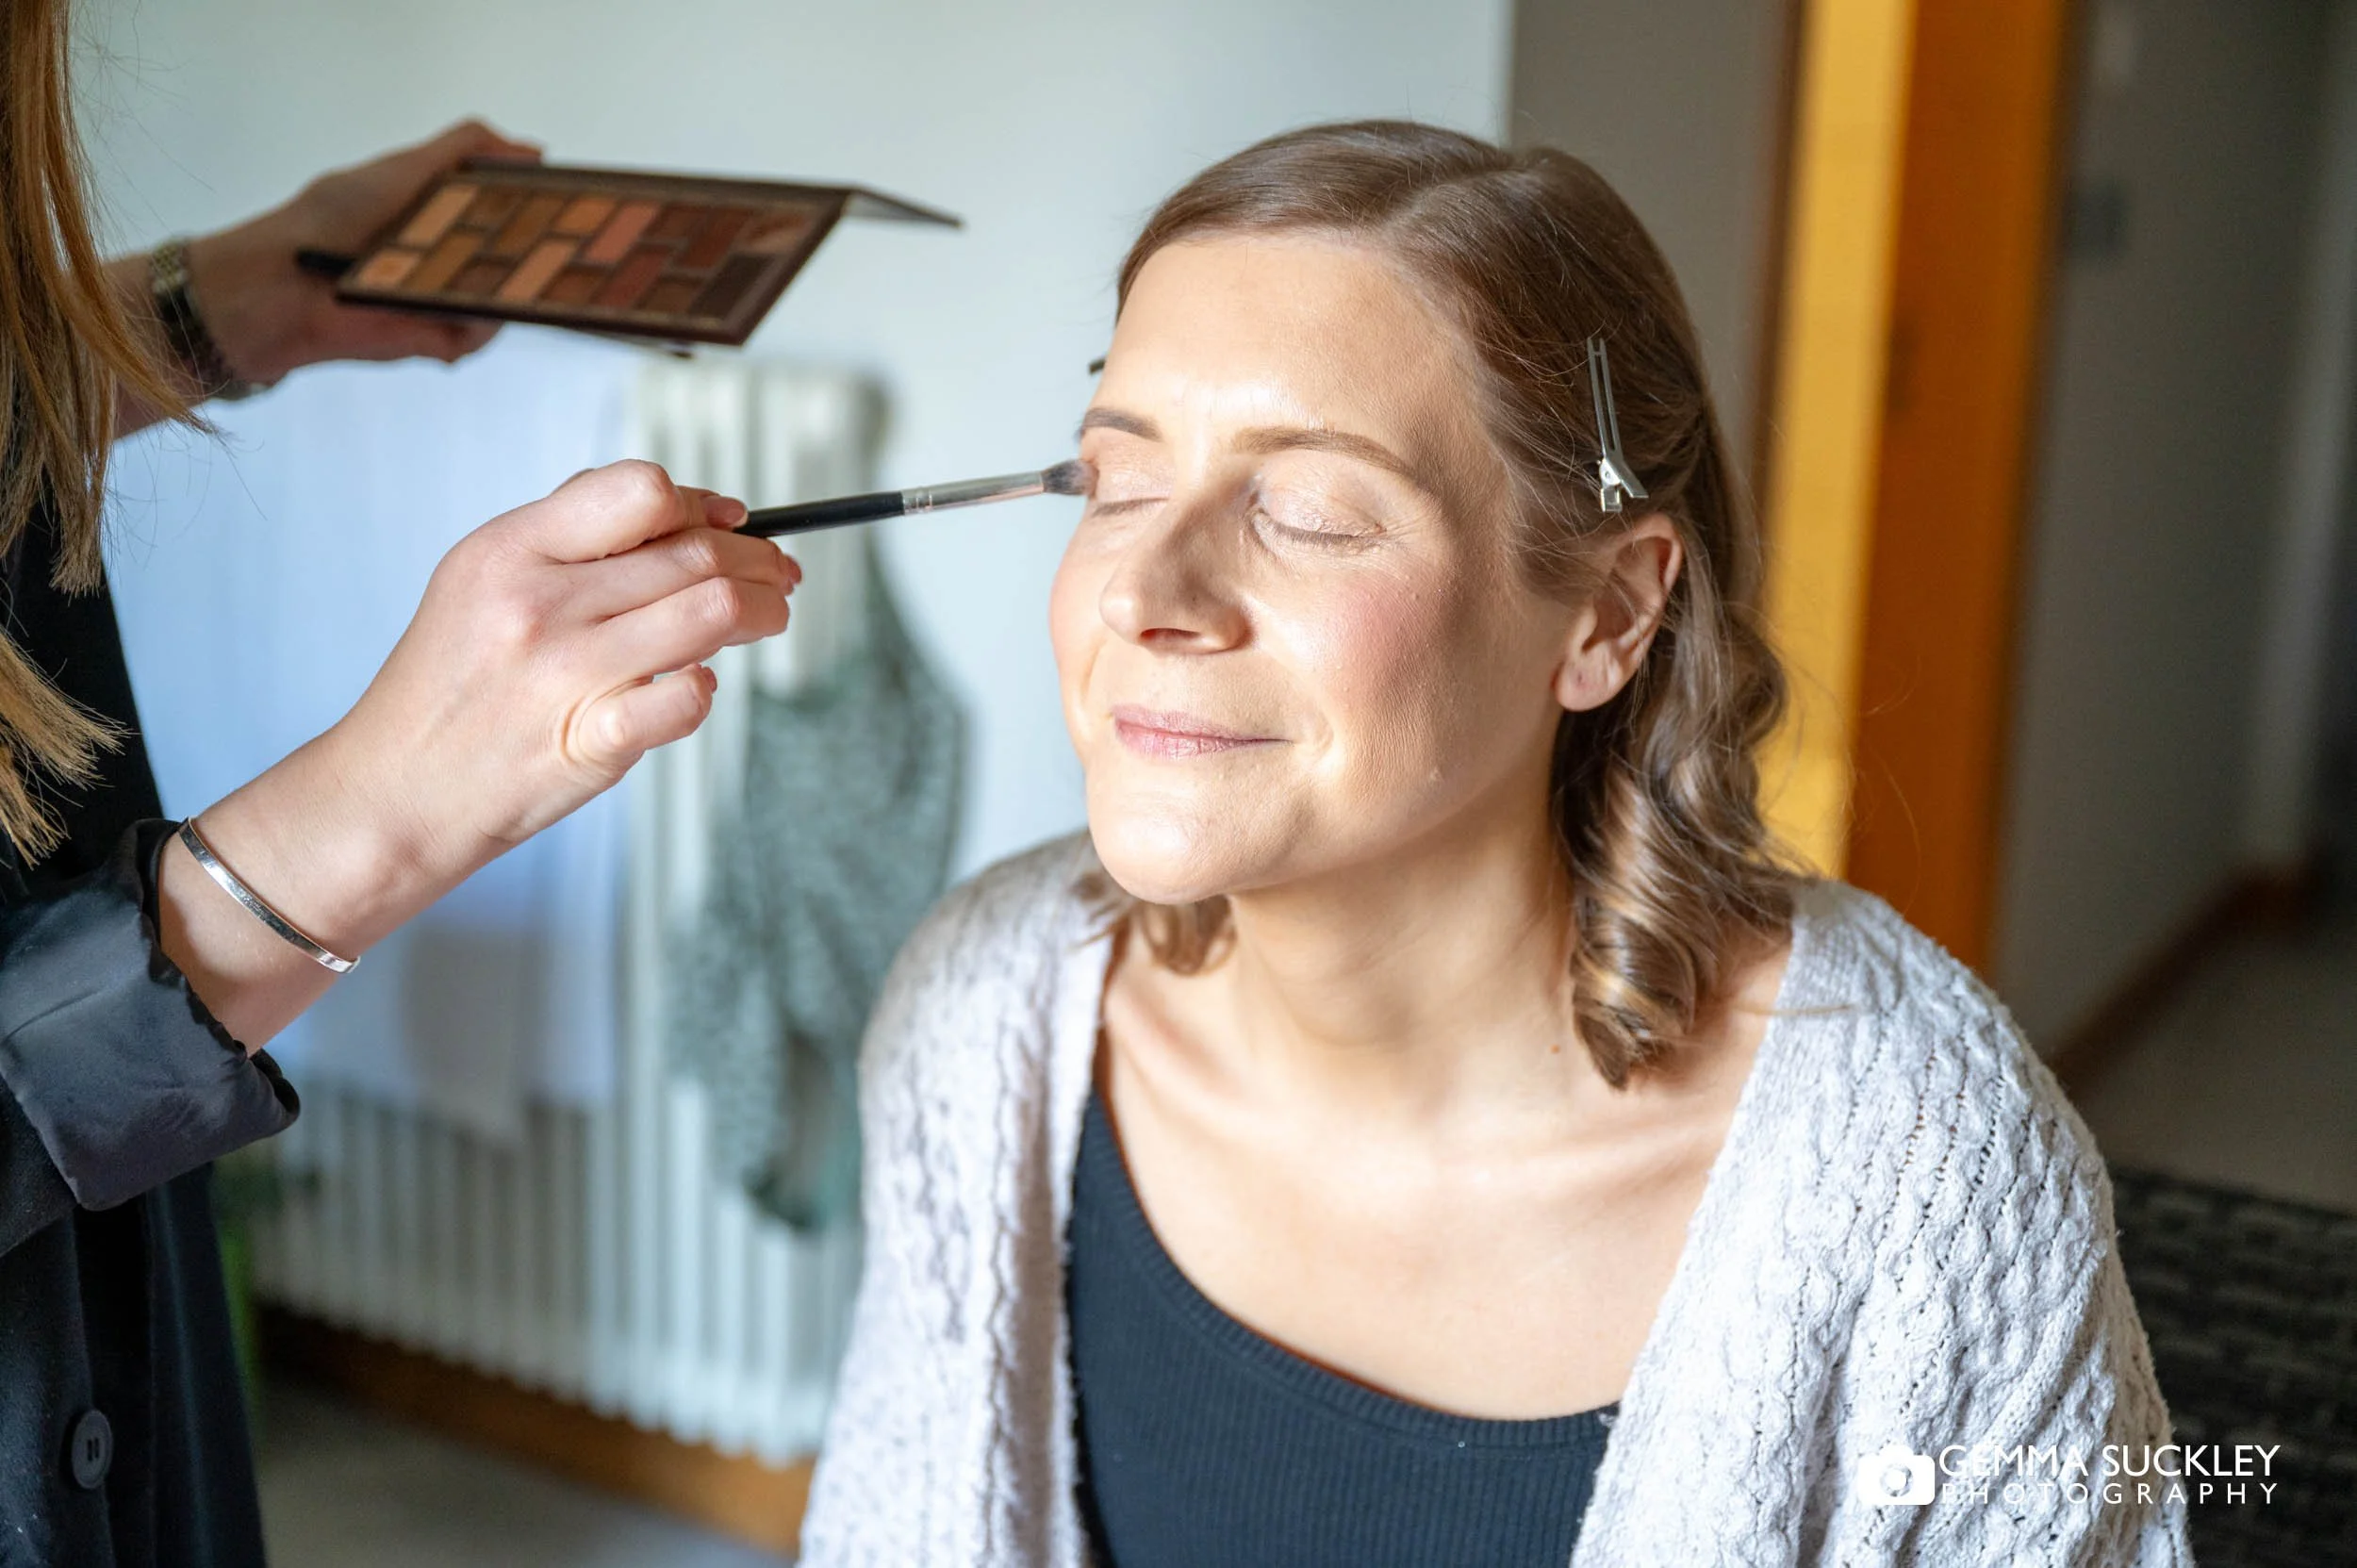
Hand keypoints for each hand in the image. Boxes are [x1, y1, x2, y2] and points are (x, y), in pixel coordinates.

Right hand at [184, 459, 795, 982]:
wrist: (395, 791)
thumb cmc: (453, 686)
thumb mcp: (482, 581)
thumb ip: (571, 536)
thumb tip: (689, 507)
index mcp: (509, 550)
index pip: (637, 490)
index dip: (700, 503)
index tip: (732, 523)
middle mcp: (538, 604)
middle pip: (692, 554)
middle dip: (758, 560)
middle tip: (780, 573)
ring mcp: (566, 675)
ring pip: (711, 612)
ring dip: (761, 612)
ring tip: (770, 617)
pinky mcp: (590, 743)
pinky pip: (688, 698)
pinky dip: (708, 688)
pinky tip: (698, 683)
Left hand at [185, 120, 543, 385]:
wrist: (280, 289)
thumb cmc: (328, 220)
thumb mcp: (400, 169)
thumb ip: (462, 150)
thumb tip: (531, 150)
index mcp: (441, 214)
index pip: (505, 213)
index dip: (535, 210)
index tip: (563, 207)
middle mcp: (447, 259)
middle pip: (514, 260)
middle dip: (535, 255)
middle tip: (553, 246)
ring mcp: (441, 300)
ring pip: (502, 301)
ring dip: (500, 291)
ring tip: (484, 277)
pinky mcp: (432, 338)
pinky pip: (476, 336)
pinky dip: (471, 326)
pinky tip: (452, 310)